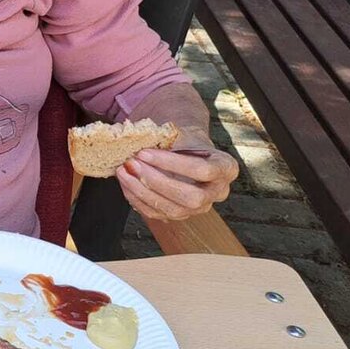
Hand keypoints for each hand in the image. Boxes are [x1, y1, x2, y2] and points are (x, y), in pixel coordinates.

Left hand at [115, 138, 238, 222]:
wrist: (186, 151)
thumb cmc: (185, 140)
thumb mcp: (184, 133)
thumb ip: (168, 137)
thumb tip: (138, 140)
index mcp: (226, 168)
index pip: (202, 170)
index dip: (171, 163)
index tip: (143, 152)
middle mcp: (218, 192)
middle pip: (191, 197)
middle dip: (157, 182)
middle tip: (132, 164)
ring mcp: (200, 208)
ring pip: (173, 210)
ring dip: (143, 192)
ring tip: (123, 172)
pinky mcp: (181, 215)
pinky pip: (158, 214)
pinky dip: (137, 199)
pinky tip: (126, 183)